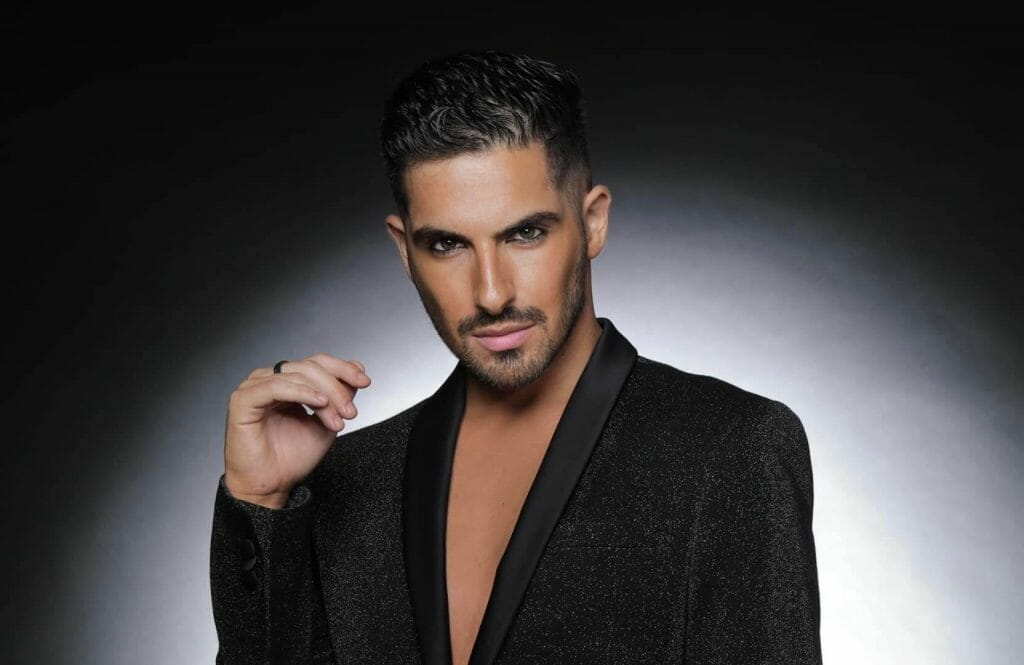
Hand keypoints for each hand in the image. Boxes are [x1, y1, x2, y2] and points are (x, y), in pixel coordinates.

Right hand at [223, 353, 370, 507]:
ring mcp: (254, 388)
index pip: (317, 362)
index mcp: (287, 383)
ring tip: (336, 420)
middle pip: (310, 366)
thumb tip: (356, 368)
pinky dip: (301, 392)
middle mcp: (270, 380)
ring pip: (297, 375)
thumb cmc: (290, 458)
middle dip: (336, 387)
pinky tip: (319, 403)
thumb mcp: (327, 421)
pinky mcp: (243, 400)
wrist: (270, 485)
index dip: (343, 368)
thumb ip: (339, 395)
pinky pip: (276, 386)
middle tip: (350, 411)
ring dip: (324, 395)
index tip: (364, 381)